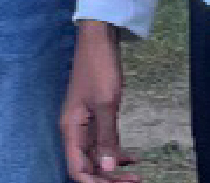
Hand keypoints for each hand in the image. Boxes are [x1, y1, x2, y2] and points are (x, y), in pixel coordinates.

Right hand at [62, 22, 140, 182]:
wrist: (98, 41)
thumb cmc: (98, 68)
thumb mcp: (106, 105)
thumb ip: (107, 139)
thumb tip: (108, 168)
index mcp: (71, 128)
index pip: (77, 169)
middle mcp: (75, 130)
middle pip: (88, 166)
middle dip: (109, 178)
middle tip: (136, 182)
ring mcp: (85, 124)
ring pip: (97, 158)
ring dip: (115, 169)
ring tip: (138, 175)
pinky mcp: (95, 118)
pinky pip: (103, 144)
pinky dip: (117, 154)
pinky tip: (133, 159)